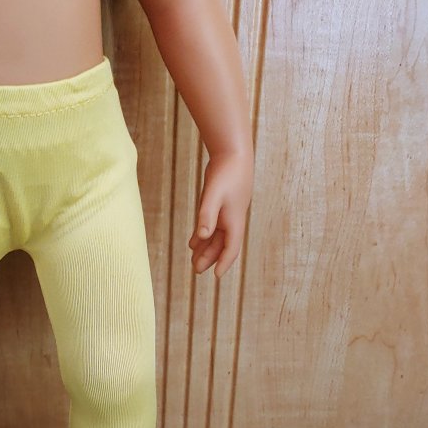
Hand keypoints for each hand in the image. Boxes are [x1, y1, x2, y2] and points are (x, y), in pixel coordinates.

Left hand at [188, 149, 253, 279]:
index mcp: (234, 220)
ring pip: (216, 236)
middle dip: (210, 258)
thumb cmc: (226, 172)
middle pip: (222, 245)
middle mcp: (232, 219)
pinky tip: (193, 243)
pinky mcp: (221, 204)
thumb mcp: (213, 194)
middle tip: (196, 271)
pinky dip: (204, 235)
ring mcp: (227, 212)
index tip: (216, 276)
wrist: (233, 151)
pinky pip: (212, 225)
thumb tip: (202, 237)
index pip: (231, 248)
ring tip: (194, 261)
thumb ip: (206, 216)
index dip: (224, 262)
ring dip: (206, 248)